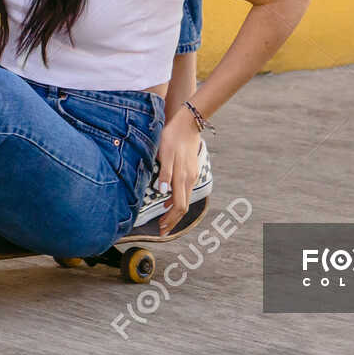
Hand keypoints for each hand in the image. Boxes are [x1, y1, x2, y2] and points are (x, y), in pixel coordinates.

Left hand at [153, 109, 204, 234]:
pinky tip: (168, 201)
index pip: (179, 206)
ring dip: (174, 211)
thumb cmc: (172, 137)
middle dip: (173, 220)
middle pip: (183, 206)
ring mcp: (191, 175)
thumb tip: (163, 194)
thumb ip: (164, 174)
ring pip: (184, 199)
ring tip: (163, 219)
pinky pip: (184, 191)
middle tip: (162, 230)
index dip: (171, 220)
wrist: (188, 123)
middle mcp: (189, 179)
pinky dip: (176, 200)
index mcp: (182, 177)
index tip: (162, 230)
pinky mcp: (190, 170)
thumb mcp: (165, 154)